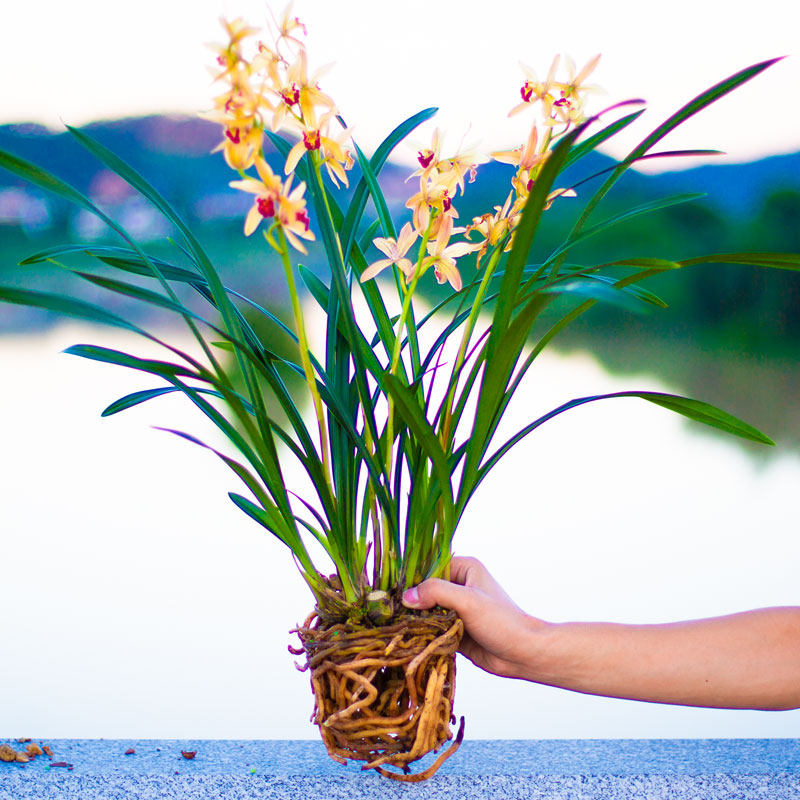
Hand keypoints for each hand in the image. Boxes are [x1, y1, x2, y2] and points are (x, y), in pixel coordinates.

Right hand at [402, 556, 543, 678]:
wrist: (522, 654)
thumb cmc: (501, 621)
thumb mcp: (468, 601)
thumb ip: (437, 593)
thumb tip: (406, 597)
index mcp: (464, 569)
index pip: (429, 567)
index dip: (410, 578)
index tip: (390, 590)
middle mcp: (458, 586)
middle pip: (424, 590)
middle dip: (410, 602)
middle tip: (388, 611)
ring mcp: (456, 609)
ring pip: (426, 611)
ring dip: (415, 620)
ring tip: (394, 626)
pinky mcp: (454, 630)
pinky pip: (432, 629)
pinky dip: (422, 634)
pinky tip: (407, 639)